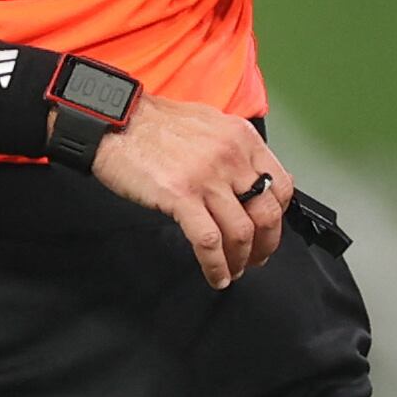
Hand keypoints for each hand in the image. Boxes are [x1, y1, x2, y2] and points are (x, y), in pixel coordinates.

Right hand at [86, 96, 292, 286]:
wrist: (115, 121)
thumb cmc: (155, 124)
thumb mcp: (210, 125)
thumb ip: (236, 151)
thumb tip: (256, 178)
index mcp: (243, 139)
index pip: (281, 187)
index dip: (279, 216)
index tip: (270, 230)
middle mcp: (231, 157)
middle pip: (267, 213)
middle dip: (265, 245)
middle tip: (256, 259)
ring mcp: (207, 178)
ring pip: (241, 232)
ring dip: (240, 260)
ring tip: (233, 270)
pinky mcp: (181, 196)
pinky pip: (208, 241)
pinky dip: (216, 265)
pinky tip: (215, 275)